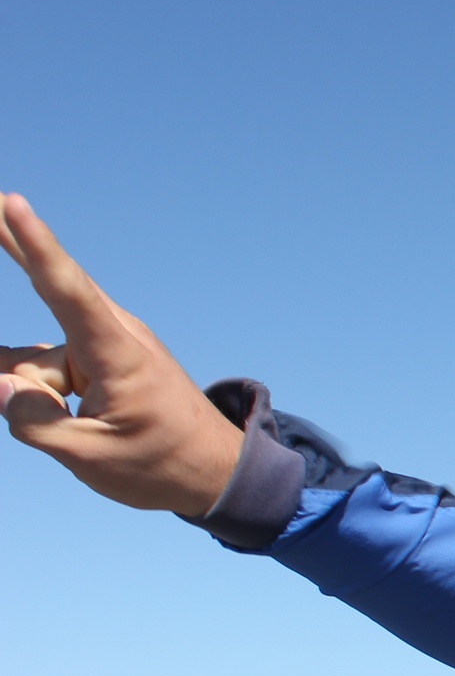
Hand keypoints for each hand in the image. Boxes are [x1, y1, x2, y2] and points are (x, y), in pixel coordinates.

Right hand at [0, 195, 242, 515]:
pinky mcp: (90, 363)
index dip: (35, 246)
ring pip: (35, 365)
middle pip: (48, 291)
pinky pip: (41, 371)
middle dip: (14, 242)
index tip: (13, 203)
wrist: (214, 472)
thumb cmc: (160, 465)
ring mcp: (99, 347)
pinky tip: (40, 394)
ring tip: (101, 427)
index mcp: (118, 353)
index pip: (66, 290)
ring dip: (37, 395)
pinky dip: (33, 388)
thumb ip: (33, 423)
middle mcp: (110, 337)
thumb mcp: (91, 457)